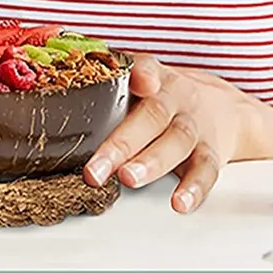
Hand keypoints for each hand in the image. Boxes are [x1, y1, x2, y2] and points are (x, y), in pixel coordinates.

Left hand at [84, 57, 252, 212]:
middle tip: (95, 168)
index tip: (139, 81)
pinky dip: (194, 189)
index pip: (146, 69)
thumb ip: (105, 81)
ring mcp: (194, 126)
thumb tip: (50, 79)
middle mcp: (176, 99)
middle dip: (122, 143)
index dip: (141, 74)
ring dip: (152, 163)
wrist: (222, 108)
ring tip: (128, 179)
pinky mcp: (211, 153)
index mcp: (154, 77)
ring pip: (177, 142)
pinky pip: (206, 171)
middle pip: (152, 116)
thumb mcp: (140, 80)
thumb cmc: (164, 96)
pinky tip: (179, 203)